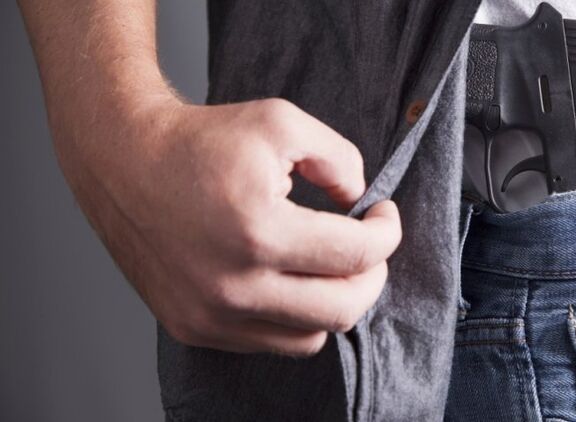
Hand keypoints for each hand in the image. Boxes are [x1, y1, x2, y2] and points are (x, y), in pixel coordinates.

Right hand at [78, 97, 401, 355]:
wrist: (124, 160)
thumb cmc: (200, 140)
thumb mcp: (282, 123)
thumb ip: (340, 160)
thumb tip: (360, 202)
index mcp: (258, 231)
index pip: (356, 255)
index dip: (386, 232)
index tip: (382, 214)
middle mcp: (233, 286)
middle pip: (343, 308)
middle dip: (372, 275)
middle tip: (368, 245)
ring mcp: (210, 315)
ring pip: (311, 337)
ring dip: (334, 301)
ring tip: (329, 265)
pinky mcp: (193, 327)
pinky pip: (268, 342)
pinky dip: (293, 316)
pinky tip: (289, 279)